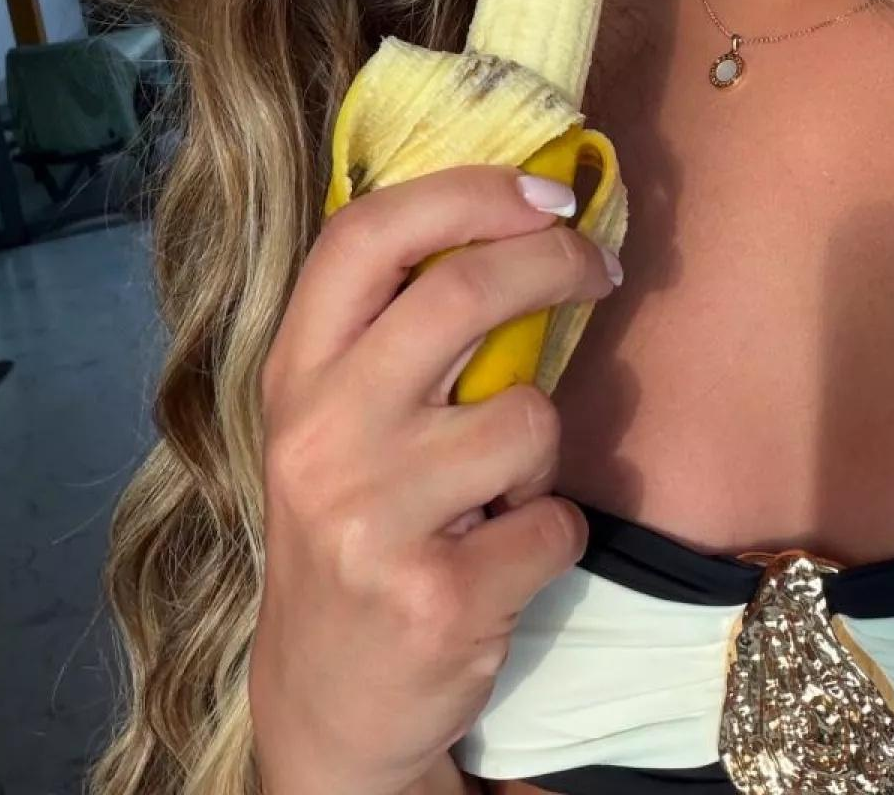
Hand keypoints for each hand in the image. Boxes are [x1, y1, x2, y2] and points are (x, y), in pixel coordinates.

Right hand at [248, 164, 619, 794]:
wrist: (327, 703)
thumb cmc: (355, 528)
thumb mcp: (337, 422)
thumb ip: (394, 332)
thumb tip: (522, 216)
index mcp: (295, 378)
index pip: (365, 237)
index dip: (465, 193)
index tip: (545, 191)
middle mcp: (321, 437)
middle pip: (461, 295)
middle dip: (553, 263)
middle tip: (598, 266)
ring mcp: (373, 521)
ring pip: (527, 417)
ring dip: (542, 447)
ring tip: (499, 489)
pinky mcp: (436, 598)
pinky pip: (556, 522)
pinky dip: (553, 535)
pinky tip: (504, 560)